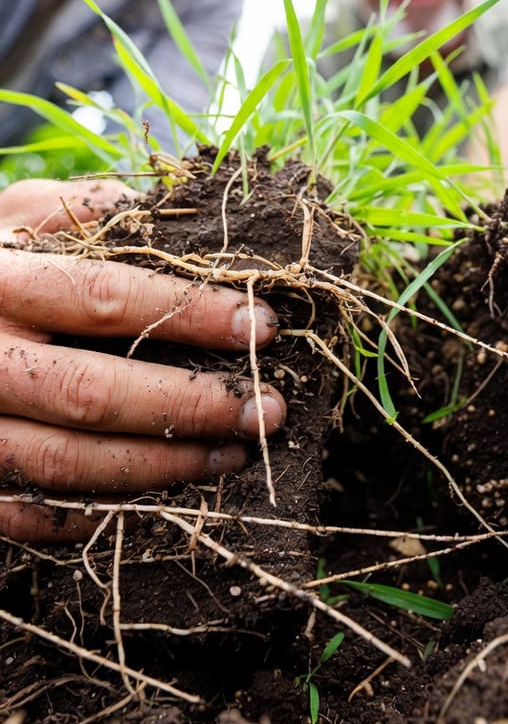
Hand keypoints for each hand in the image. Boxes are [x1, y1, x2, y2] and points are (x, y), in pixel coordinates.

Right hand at [0, 179, 284, 542]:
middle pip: (92, 393)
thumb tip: (178, 209)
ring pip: (68, 465)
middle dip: (191, 404)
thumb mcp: (15, 213)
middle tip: (266, 410)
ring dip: (162, 467)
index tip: (261, 325)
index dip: (189, 314)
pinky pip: (31, 516)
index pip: (104, 297)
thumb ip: (86, 207)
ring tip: (235, 456)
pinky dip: (98, 517)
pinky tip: (158, 501)